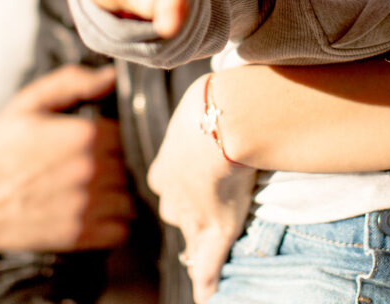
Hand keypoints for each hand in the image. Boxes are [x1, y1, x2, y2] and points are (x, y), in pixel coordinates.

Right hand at [0, 64, 132, 261]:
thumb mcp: (28, 103)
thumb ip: (71, 82)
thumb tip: (110, 76)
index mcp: (83, 134)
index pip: (123, 133)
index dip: (108, 137)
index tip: (91, 143)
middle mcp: (91, 169)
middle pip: (128, 166)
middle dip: (113, 165)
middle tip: (89, 167)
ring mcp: (87, 204)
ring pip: (129, 198)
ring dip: (116, 195)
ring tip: (94, 191)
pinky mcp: (80, 235)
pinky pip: (121, 230)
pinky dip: (115, 224)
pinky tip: (96, 214)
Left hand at [147, 74, 254, 302]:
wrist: (225, 119)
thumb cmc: (213, 106)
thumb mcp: (198, 107)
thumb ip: (202, 113)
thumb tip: (210, 105)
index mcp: (165, 169)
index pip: (171, 191)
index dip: (183, 194)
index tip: (192, 192)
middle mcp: (173, 196)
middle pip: (179, 215)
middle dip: (190, 217)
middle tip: (206, 214)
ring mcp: (194, 215)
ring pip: (192, 238)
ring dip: (198, 249)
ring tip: (207, 257)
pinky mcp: (217, 227)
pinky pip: (208, 264)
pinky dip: (206, 283)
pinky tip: (206, 296)